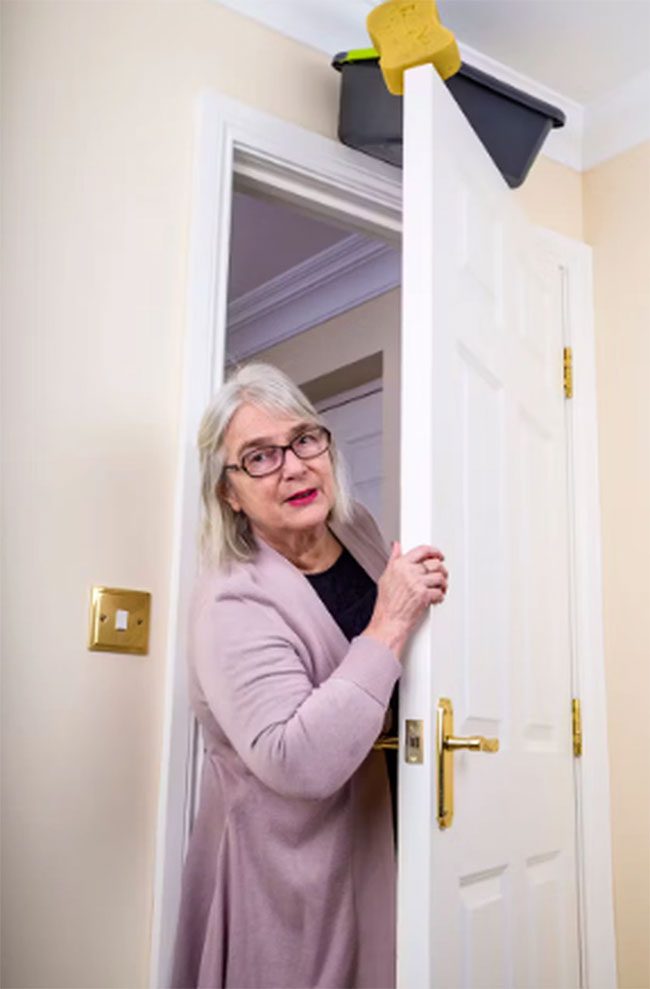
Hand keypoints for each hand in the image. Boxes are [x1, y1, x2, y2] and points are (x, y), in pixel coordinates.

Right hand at [363, 541, 448, 659]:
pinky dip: (440, 596)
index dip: (434, 551)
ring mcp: (417, 583)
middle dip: (441, 569)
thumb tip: (396, 547)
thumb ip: (393, 559)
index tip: (438, 554)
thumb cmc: (386, 603)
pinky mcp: (424, 595)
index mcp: (399, 565)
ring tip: (440, 587)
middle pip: (434, 563)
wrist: (389, 621)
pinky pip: (439, 592)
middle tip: (442, 574)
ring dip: (443, 583)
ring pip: (440, 577)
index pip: (422, 550)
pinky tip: (436, 597)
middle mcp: (409, 572)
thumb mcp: (386, 576)